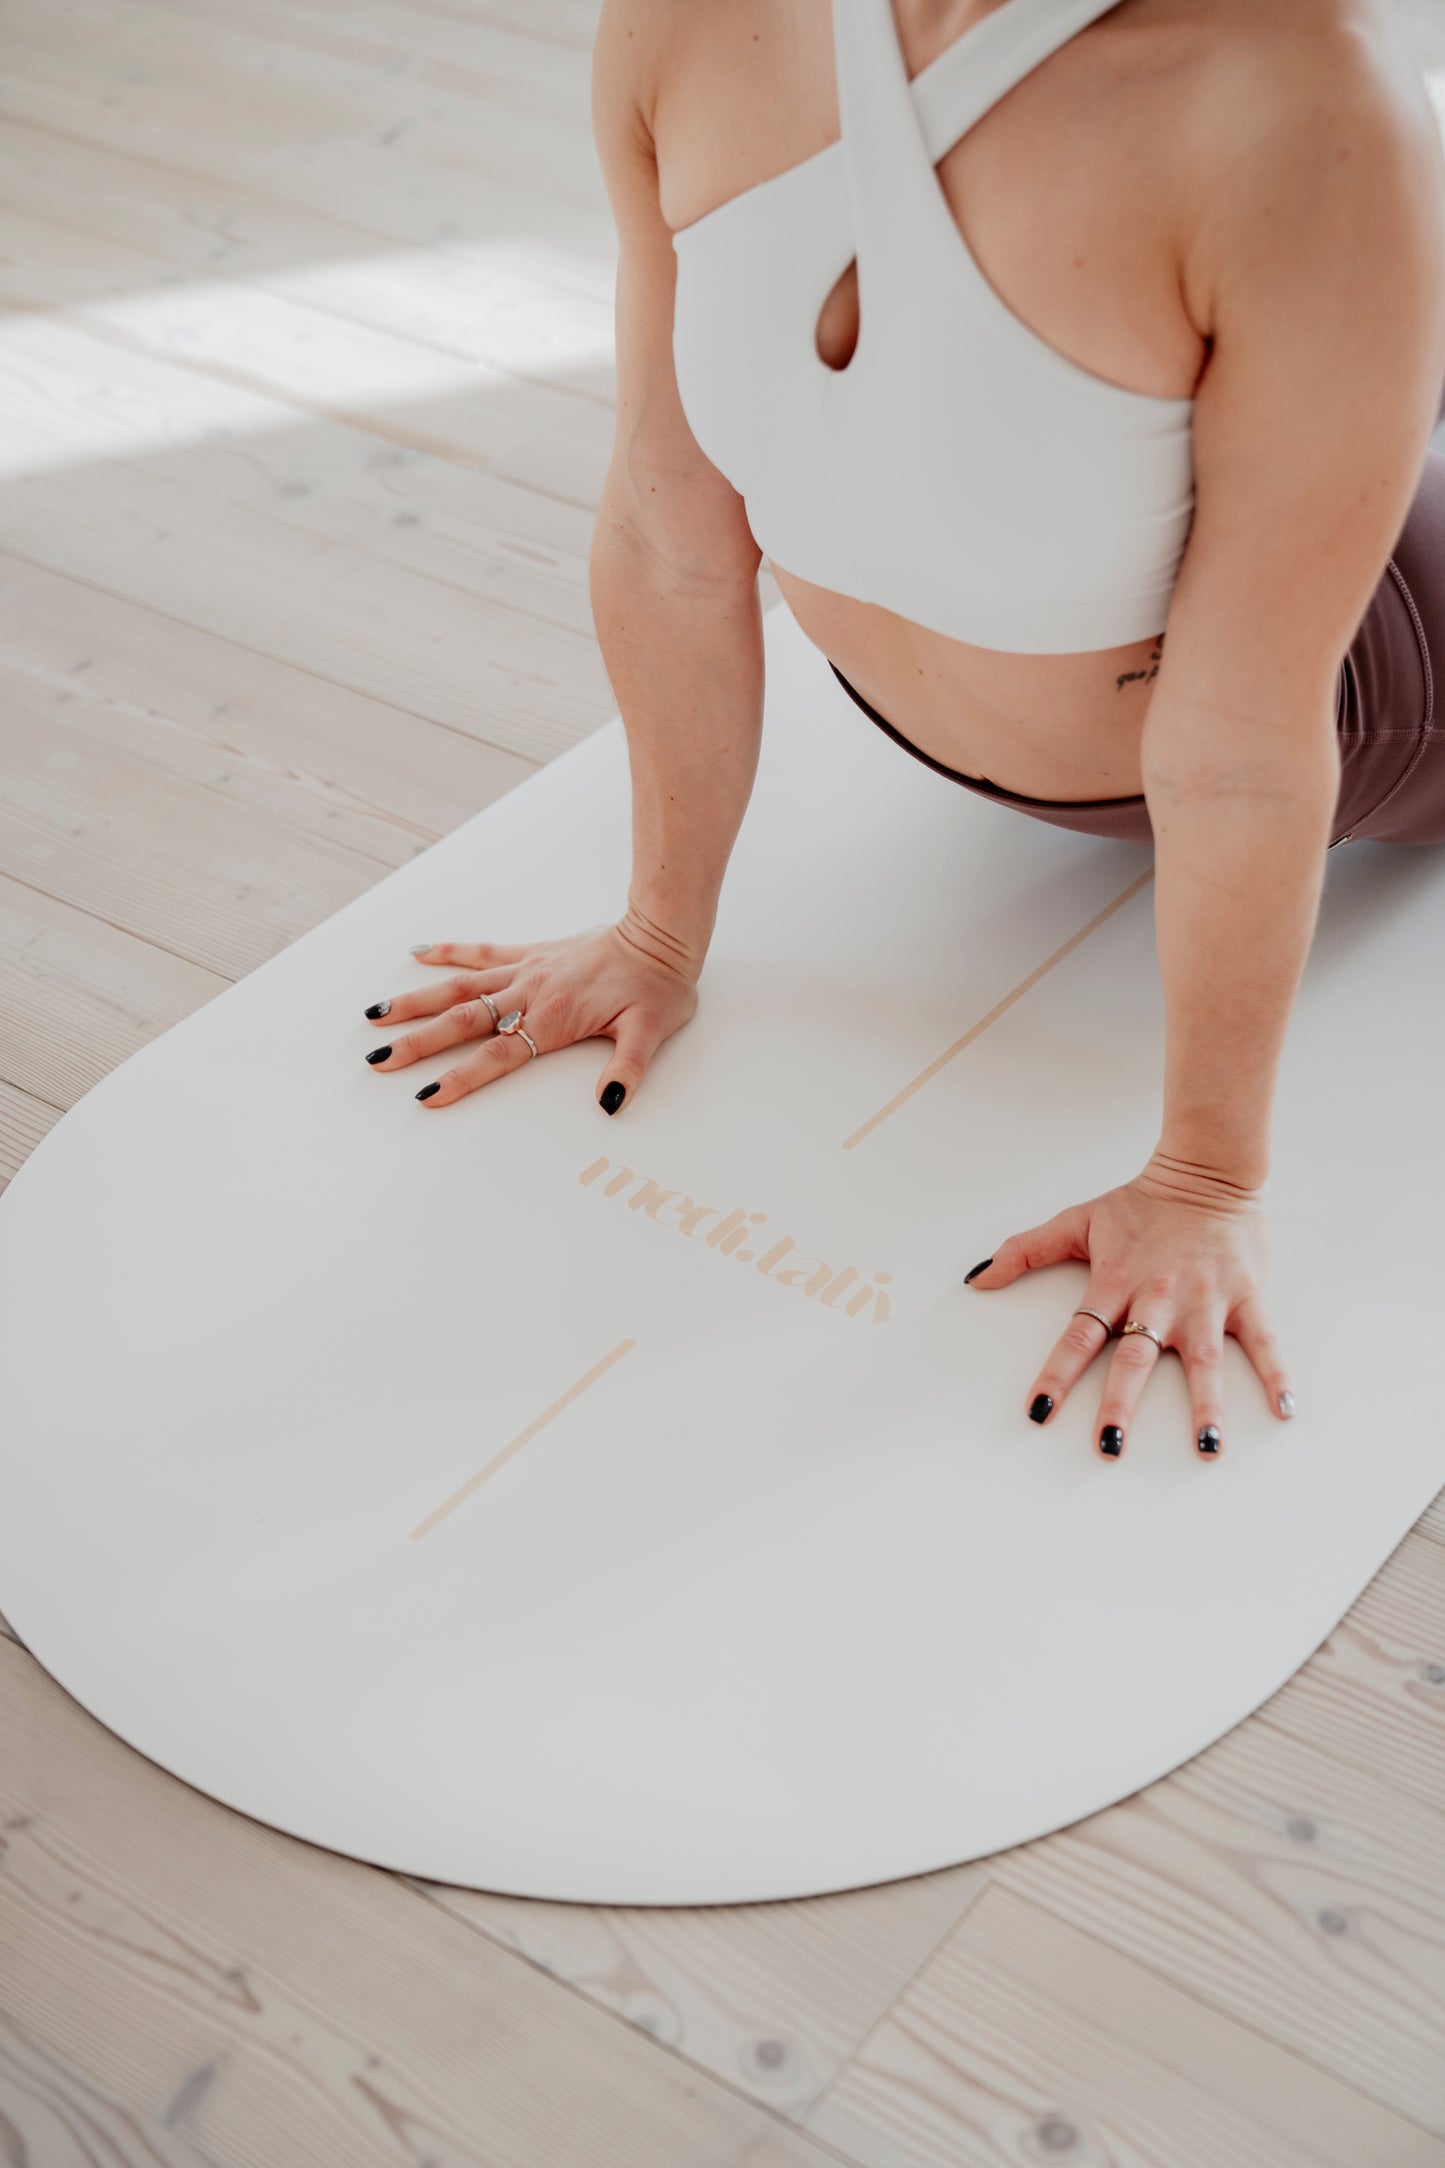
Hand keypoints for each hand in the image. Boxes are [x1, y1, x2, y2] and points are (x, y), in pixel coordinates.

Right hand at [357, 909, 699, 1111]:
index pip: (497, 1056)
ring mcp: (526, 971)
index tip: (427, 1095)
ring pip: (460, 986)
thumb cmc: (658, 987)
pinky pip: (482, 952)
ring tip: (376, 1013)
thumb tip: (609, 1103)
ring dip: (417, 1000)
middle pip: (464, 1021)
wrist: (660, 936)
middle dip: (418, 1043)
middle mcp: (530, 993)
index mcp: (554, 1018)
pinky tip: (418, 953)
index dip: (461, 1077)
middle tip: (379, 1060)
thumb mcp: (651, 1033)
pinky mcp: (531, 953)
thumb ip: (628, 1069)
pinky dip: (449, 952)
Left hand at [964, 1155, 1295, 1458]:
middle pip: (1135, 1358)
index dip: (1056, 1374)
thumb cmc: (1142, 1203)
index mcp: (1115, 1284)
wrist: (1206, 1172)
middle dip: (1120, 1403)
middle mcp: (1159, 1299)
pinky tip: (1285, 1408)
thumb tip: (978, 1279)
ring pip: (1204, 1361)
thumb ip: (1025, 1251)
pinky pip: (1263, 1340)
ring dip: (1206, 1404)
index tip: (1039, 1412)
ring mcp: (1205, 1300)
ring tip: (1207, 1447)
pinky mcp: (1246, 1296)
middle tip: (1110, 1446)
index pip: (1078, 1336)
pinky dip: (1275, 1373)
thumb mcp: (1077, 1221)